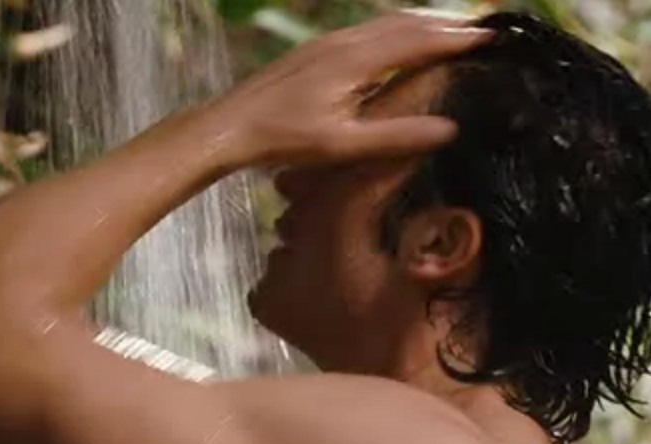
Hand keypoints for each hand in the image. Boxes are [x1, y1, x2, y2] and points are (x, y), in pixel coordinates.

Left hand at [209, 12, 491, 165]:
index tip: (492, 36)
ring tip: (449, 29)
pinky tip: (395, 44)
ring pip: (385, 23)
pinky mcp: (315, 51)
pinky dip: (394, 31)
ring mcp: (327, 42)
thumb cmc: (282, 138)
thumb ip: (396, 135)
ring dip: (421, 23)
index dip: (457, 37)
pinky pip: (366, 31)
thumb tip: (449, 129)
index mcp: (355, 59)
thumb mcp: (343, 144)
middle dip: (446, 23)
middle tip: (482, 28)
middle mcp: (344, 41)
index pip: (419, 40)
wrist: (230, 126)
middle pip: (406, 22)